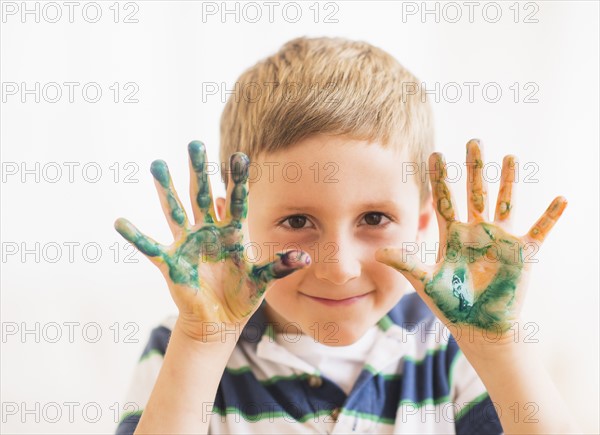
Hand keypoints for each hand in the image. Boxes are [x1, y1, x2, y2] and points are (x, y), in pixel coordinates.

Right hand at [115, 141, 310, 340]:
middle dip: (198, 171)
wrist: (220, 319)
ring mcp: (188, 244)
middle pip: (202, 195)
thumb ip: (280, 266)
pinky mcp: (171, 263)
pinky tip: (120, 222)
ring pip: (175, 210)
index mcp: (232, 232)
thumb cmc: (242, 296)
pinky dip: (135, 236)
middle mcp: (208, 232)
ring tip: (157, 164)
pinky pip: (150, 247)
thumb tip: (304, 258)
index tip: (240, 155)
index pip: (236, 200)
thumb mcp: (263, 279)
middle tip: (193, 143)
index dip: (237, 179)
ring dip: (166, 189)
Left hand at [376, 139, 565, 337]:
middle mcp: (476, 232)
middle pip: (475, 193)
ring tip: (509, 157)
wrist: (479, 328)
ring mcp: (501, 240)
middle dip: (474, 168)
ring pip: (505, 203)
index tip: (435, 153)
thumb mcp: (426, 282)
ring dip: (508, 182)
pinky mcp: (522, 254)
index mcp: (452, 236)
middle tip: (473, 141)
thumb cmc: (451, 306)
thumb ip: (406, 264)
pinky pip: (539, 231)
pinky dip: (550, 216)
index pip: (444, 200)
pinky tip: (561, 199)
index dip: (439, 178)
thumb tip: (378, 252)